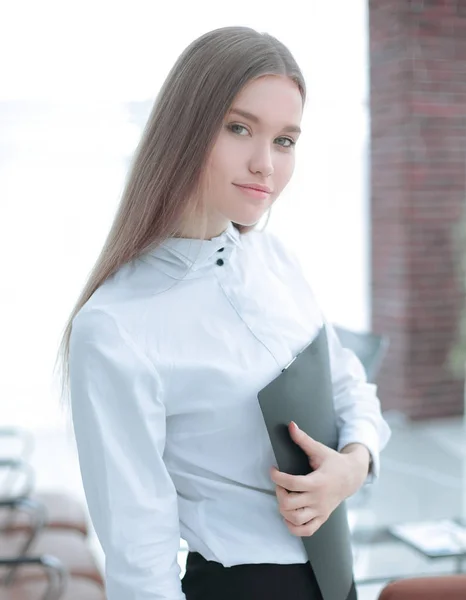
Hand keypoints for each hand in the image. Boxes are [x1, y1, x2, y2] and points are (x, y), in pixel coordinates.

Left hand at [270, 422, 368, 536]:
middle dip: (278, 493)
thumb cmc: (333, 462)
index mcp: (318, 482)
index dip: (277, 477)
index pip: (291, 483)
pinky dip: (293, 526)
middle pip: (289, 504)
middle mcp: (319, 499)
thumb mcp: (319, 449)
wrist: (352, 477)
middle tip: (280, 484)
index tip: (273, 469)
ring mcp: (320, 511)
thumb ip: (303, 439)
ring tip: (285, 497)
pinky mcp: (322, 518)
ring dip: (283, 509)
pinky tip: (289, 514)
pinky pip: (305, 531)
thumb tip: (290, 425)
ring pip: (295, 519)